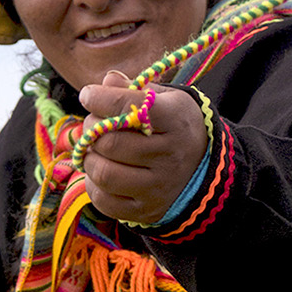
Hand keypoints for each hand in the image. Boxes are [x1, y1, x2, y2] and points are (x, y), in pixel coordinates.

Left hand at [78, 72, 208, 223]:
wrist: (202, 168)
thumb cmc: (174, 127)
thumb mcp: (164, 100)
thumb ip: (134, 90)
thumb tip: (106, 81)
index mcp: (176, 121)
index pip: (132, 107)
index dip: (101, 98)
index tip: (88, 95)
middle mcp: (170, 157)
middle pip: (111, 142)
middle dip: (91, 128)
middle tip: (93, 124)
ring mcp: (158, 188)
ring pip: (104, 173)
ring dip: (89, 157)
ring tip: (95, 149)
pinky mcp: (145, 210)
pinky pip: (104, 200)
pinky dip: (93, 184)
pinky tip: (101, 171)